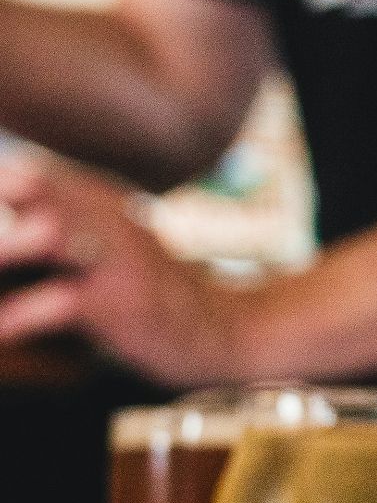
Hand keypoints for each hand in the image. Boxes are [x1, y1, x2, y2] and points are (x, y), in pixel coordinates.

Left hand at [0, 155, 250, 386]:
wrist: (230, 331)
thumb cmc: (155, 292)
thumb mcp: (110, 240)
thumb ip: (57, 220)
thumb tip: (12, 201)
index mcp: (96, 196)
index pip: (24, 171)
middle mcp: (105, 215)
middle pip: (25, 186)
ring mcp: (115, 258)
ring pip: (38, 234)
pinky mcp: (121, 303)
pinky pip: (56, 303)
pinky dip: (12, 319)